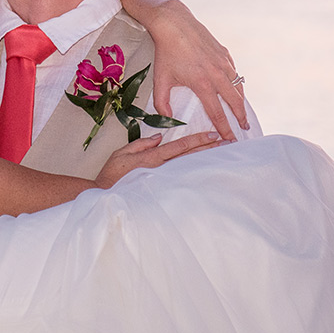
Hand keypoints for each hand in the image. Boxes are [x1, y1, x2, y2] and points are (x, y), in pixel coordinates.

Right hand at [95, 132, 221, 187]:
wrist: (104, 198)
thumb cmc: (111, 176)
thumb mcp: (121, 153)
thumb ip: (141, 144)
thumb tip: (159, 138)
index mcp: (153, 158)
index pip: (181, 146)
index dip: (199, 140)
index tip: (214, 135)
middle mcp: (161, 169)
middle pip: (191, 156)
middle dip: (210, 149)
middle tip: (229, 143)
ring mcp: (163, 180)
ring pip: (189, 167)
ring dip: (206, 160)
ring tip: (222, 155)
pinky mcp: (161, 189)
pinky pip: (182, 180)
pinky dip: (195, 175)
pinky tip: (206, 173)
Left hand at [146, 0, 249, 139]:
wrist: (174, 23)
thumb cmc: (166, 52)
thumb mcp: (161, 80)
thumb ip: (162, 103)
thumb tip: (167, 118)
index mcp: (203, 84)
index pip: (217, 113)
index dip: (224, 128)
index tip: (229, 139)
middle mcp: (217, 74)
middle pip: (235, 102)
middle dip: (240, 118)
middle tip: (243, 129)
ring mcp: (223, 63)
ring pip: (238, 87)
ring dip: (241, 101)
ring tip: (242, 112)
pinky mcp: (224, 53)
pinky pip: (235, 73)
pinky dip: (237, 84)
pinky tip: (235, 89)